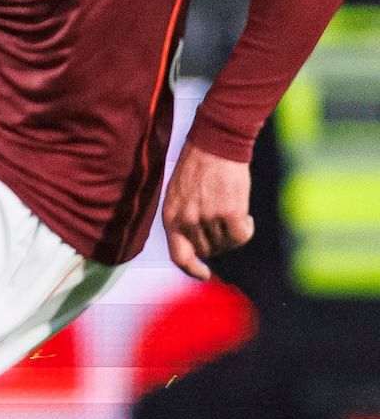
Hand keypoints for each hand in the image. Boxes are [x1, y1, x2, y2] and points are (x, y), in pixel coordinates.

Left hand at [161, 145, 254, 280]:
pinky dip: (247, 229)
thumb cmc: (197, 168)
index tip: (204, 274)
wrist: (215, 145)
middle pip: (207, 250)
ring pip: (226, 244)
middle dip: (217, 242)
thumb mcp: (177, 196)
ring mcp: (209, 218)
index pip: (179, 256)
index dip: (192, 269)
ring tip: (231, 211)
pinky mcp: (231, 213)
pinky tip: (246, 215)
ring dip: (232, 233)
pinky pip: (242, 235)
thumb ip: (182, 220)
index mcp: (170, 217)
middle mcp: (187, 221)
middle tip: (223, 224)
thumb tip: (196, 247)